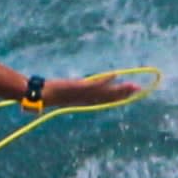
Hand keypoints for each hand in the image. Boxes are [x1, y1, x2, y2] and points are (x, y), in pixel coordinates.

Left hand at [25, 68, 145, 110]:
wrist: (38, 96)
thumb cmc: (49, 95)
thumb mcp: (65, 92)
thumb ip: (75, 89)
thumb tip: (80, 86)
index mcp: (84, 101)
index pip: (106, 99)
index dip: (119, 97)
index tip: (131, 93)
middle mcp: (86, 100)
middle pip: (109, 97)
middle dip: (125, 93)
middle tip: (140, 89)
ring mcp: (83, 94)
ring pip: (106, 93)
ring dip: (120, 89)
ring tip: (133, 86)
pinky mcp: (78, 88)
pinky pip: (94, 84)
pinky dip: (104, 81)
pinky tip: (114, 76)